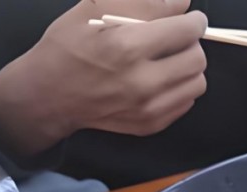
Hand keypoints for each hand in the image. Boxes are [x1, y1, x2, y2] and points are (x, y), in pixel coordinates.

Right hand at [0, 0, 207, 156]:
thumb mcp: (94, 9)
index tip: (192, 18)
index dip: (195, 21)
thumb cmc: (68, 47)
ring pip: (197, 83)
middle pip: (197, 59)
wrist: (48, 95)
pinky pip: (185, 103)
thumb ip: (143, 3)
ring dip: (188, 67)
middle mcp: (142, 82)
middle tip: (176, 38)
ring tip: (169, 59)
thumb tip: (182, 2)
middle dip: (192, 43)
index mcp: (127, 47)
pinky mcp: (150, 124)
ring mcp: (147, 108)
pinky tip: (159, 79)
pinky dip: (178, 88)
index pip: (186, 31)